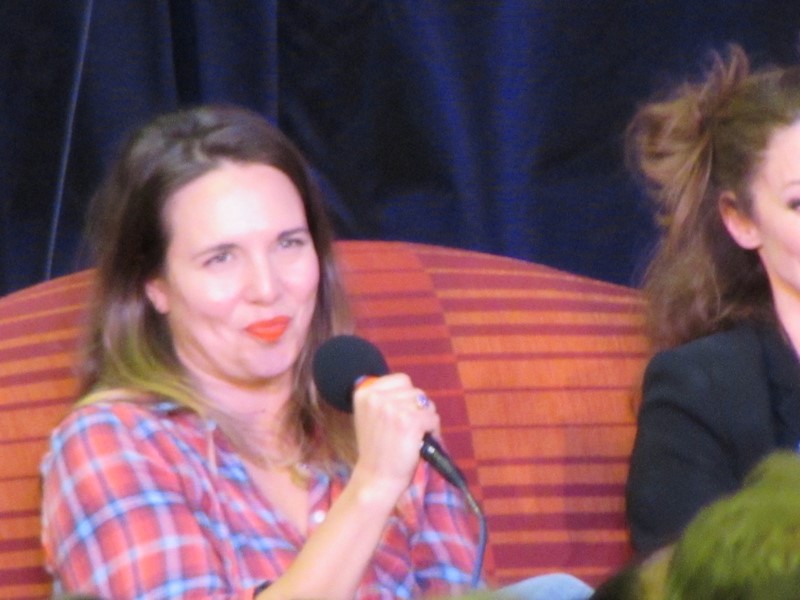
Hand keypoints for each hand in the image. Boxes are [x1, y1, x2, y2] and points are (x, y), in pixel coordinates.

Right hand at [350, 373, 439, 498]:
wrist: (376, 478)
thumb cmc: (376, 451)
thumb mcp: (369, 417)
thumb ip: (384, 400)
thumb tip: (411, 391)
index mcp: (364, 393)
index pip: (401, 380)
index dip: (407, 397)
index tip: (402, 415)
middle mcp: (376, 397)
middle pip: (416, 391)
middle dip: (418, 409)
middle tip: (410, 429)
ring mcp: (393, 408)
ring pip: (426, 404)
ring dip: (426, 419)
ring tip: (415, 436)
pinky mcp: (409, 421)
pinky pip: (433, 417)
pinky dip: (433, 430)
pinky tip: (421, 442)